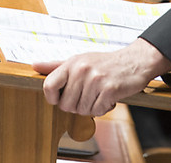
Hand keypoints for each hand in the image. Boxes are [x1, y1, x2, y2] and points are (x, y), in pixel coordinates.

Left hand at [32, 38, 170, 116]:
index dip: (53, 98)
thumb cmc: (105, 63)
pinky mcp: (109, 89)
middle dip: (77, 105)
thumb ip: (56, 65)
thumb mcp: (79, 60)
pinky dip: (103, 108)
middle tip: (88, 95)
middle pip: (66, 105)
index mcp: (72, 63)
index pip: (48, 86)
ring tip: (99, 94)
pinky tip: (108, 97)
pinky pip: (97, 111)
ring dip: (91, 107)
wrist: (135, 61)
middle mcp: (82, 69)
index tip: (62, 98)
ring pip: (82, 110)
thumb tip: (35, 65)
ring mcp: (96, 79)